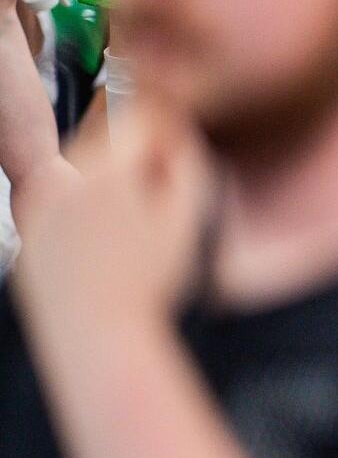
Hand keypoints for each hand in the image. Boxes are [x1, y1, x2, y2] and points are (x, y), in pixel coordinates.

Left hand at [15, 106, 214, 328]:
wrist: (99, 337)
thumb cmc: (144, 289)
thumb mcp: (188, 219)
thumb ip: (186, 163)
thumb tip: (179, 133)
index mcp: (107, 172)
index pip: (139, 120)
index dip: (167, 140)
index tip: (175, 158)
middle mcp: (64, 183)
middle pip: (106, 146)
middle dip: (134, 168)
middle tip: (155, 214)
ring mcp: (40, 211)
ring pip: (82, 178)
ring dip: (108, 193)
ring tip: (128, 241)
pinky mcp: (29, 237)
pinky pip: (62, 213)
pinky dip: (83, 225)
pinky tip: (105, 258)